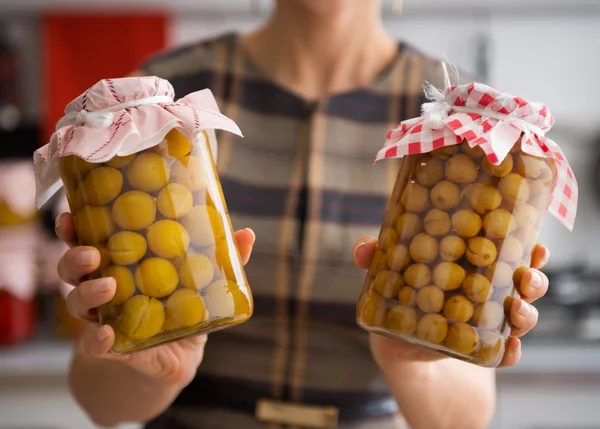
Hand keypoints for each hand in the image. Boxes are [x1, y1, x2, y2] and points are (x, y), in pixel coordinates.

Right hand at [56, 212, 254, 384]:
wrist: (175, 357)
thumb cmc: (184, 308)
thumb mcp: (204, 282)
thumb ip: (222, 260)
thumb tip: (247, 233)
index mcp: (119, 262)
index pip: (90, 238)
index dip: (76, 225)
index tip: (73, 214)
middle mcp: (103, 285)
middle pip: (74, 266)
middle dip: (75, 256)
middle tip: (93, 253)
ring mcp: (101, 317)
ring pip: (77, 300)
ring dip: (87, 292)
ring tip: (107, 287)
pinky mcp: (109, 347)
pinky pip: (93, 343)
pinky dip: (96, 339)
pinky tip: (106, 334)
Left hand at [353, 236, 549, 367]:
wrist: (397, 346)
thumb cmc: (398, 297)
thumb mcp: (386, 274)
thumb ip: (375, 258)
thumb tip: (364, 248)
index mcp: (475, 267)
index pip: (509, 252)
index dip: (528, 248)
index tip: (535, 244)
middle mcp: (490, 293)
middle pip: (525, 283)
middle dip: (535, 280)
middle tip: (528, 279)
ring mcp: (490, 323)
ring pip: (523, 316)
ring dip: (528, 314)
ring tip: (518, 312)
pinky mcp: (482, 351)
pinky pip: (505, 354)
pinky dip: (511, 352)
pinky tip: (510, 349)